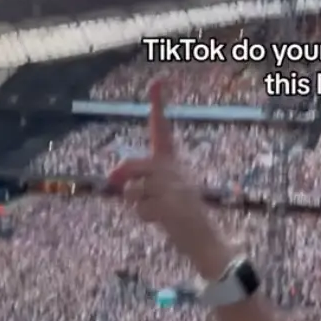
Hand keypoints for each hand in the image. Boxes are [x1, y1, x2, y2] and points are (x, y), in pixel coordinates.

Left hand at [108, 81, 231, 280]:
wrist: (205, 241)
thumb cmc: (181, 217)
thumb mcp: (161, 193)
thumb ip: (137, 181)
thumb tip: (114, 177)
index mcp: (173, 163)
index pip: (163, 130)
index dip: (159, 105)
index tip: (158, 80)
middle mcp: (175, 171)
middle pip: (134, 164)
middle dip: (123, 177)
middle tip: (119, 184)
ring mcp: (174, 188)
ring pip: (133, 189)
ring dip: (136, 204)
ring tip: (155, 211)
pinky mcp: (172, 207)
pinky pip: (140, 208)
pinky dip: (144, 217)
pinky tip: (161, 222)